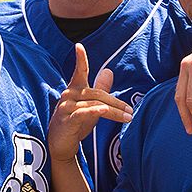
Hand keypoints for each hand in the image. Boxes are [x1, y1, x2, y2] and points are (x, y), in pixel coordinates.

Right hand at [48, 44, 132, 162]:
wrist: (61, 145)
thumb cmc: (76, 124)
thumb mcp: (90, 105)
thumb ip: (100, 89)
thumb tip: (109, 71)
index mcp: (74, 89)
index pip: (79, 71)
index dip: (80, 59)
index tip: (78, 46)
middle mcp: (68, 95)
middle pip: (98, 94)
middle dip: (116, 103)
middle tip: (131, 111)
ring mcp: (65, 108)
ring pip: (94, 105)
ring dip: (114, 112)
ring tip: (128, 118)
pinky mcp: (66, 120)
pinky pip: (82, 113)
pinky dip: (94, 112)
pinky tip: (104, 110)